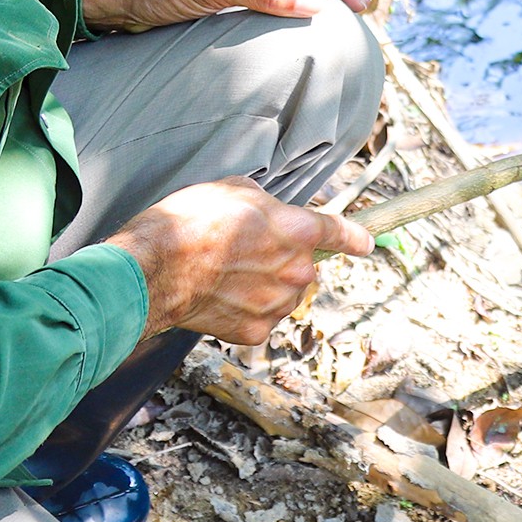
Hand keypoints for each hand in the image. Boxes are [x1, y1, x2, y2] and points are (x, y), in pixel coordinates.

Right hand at [100, 178, 372, 343]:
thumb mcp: (233, 190)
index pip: (341, 232)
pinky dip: (244, 311)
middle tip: (244, 252)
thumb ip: (265, 204)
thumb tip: (270, 212)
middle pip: (303, 266)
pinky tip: (219, 297)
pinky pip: (260, 319)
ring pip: (283, 294)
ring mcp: (277, 303)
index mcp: (298, 230)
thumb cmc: (188, 223)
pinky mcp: (255, 330)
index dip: (356, 237)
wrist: (154, 269)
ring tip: (225, 275)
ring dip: (265, 286)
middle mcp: (297, 269)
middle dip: (282, 259)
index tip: (367, 243)